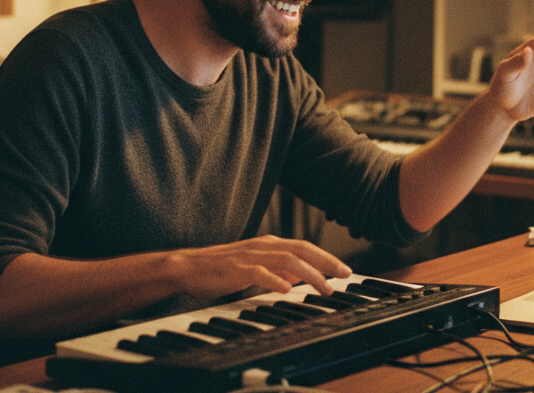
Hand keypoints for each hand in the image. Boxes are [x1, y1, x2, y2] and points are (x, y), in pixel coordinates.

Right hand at [170, 235, 351, 299]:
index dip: (327, 257)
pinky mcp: (236, 269)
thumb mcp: (255, 265)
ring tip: (324, 288)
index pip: (305, 247)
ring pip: (287, 260)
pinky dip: (276, 280)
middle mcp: (263, 246)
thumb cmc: (221, 268)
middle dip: (327, 262)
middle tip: (345, 275)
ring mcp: (250, 256)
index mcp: (269, 244)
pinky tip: (288, 289)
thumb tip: (300, 276)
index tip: (345, 270)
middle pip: (302, 250)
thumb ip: (277, 267)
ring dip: (309, 274)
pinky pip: (260, 273)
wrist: (188, 267)